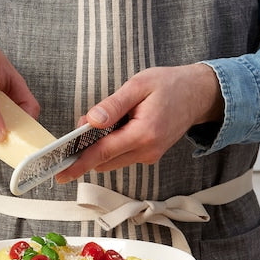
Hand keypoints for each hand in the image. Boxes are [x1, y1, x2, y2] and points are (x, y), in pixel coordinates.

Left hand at [56, 63, 223, 182]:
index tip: (61, 173)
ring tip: (106, 120)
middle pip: (105, 160)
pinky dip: (113, 145)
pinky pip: (123, 155)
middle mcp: (147, 150)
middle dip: (87, 148)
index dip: (79, 163)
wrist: (198, 94)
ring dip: (101, 146)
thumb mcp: (139, 85)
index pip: (103, 153)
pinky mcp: (150, 154)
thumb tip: (91, 121)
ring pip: (113, 159)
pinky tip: (119, 126)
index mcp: (144, 133)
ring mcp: (150, 155)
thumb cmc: (170, 85)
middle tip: (82, 125)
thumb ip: (113, 105)